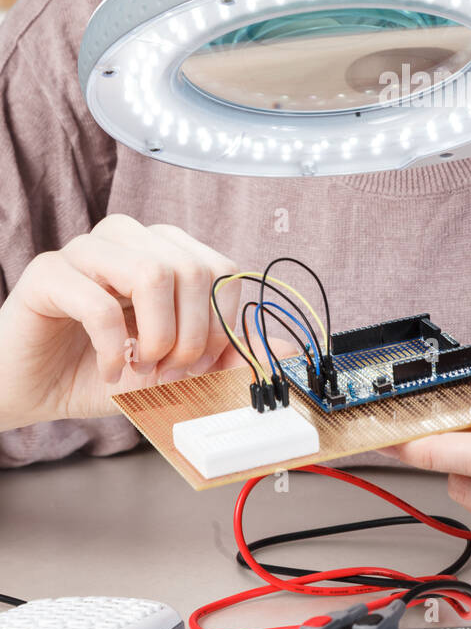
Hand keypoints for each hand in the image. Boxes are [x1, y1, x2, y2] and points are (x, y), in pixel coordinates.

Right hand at [0, 214, 244, 428]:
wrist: (28, 389)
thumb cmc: (99, 372)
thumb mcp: (172, 370)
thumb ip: (226, 356)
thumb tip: (284, 348)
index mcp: (163, 251)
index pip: (221, 267)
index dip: (220, 322)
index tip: (202, 364)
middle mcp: (129, 240)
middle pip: (192, 266)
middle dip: (192, 334)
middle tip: (171, 372)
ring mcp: (86, 250)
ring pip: (152, 271)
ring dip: (157, 335)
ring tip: (142, 368)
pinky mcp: (47, 274)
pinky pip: (97, 301)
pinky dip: (114, 348)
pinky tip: (109, 370)